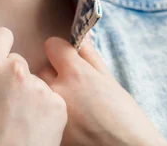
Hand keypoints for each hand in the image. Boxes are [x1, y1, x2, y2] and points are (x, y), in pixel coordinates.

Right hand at [0, 21, 67, 145]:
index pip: (3, 35)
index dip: (1, 50)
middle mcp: (15, 69)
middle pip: (19, 60)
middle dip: (15, 76)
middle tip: (6, 103)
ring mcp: (39, 86)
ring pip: (36, 80)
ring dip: (31, 93)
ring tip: (20, 118)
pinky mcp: (57, 103)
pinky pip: (51, 98)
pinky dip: (46, 109)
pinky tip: (34, 125)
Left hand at [37, 32, 166, 145]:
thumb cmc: (125, 116)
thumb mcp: (109, 80)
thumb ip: (89, 55)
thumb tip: (80, 35)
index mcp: (76, 73)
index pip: (51, 45)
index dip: (61, 50)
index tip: (67, 58)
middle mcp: (58, 91)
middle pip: (42, 69)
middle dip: (54, 73)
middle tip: (72, 85)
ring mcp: (51, 113)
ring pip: (40, 92)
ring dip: (50, 92)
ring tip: (72, 104)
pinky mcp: (51, 131)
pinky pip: (43, 112)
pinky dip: (51, 113)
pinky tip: (71, 119)